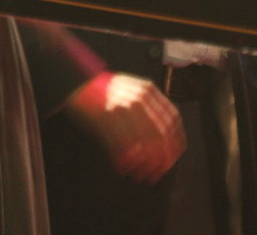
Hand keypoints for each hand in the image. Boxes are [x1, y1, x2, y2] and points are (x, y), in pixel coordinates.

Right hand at [65, 71, 185, 183]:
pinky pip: (119, 144)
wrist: (80, 81)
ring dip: (143, 163)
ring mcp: (122, 108)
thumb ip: (151, 107)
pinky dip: (124, 159)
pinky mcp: (105, 118)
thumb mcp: (134, 89)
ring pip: (141, 142)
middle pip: (160, 134)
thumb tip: (164, 135)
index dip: (175, 141)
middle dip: (162, 157)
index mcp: (148, 91)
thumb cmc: (107, 89)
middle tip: (160, 171)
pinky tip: (124, 167)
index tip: (174, 156)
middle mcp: (138, 99)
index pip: (172, 119)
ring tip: (142, 175)